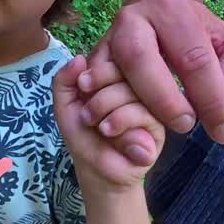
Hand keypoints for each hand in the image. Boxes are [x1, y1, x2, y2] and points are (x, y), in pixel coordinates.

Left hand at [54, 55, 164, 191]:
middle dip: (100, 91)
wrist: (96, 170)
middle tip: (86, 113)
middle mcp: (136, 86)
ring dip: (107, 110)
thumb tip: (79, 58)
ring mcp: (150, 103)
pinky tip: (113, 137)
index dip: (99, 67)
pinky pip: (144, 112)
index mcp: (117, 77)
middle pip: (127, 67)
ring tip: (99, 128)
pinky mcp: (159, 124)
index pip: (116, 53)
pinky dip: (121, 123)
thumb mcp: (65, 106)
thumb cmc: (84, 136)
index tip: (83, 85)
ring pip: (133, 90)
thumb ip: (64, 80)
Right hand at [81, 0, 223, 143]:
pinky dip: (108, 114)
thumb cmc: (201, 41)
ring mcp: (107, 38)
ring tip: (156, 132)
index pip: (194, 58)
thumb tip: (218, 121)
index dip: (211, 99)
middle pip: (140, 59)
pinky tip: (124, 131)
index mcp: (172, 7)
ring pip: (111, 75)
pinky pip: (95, 90)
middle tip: (187, 126)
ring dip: (133, 109)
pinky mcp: (93, 62)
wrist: (160, 23)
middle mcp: (132, 17)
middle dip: (166, 101)